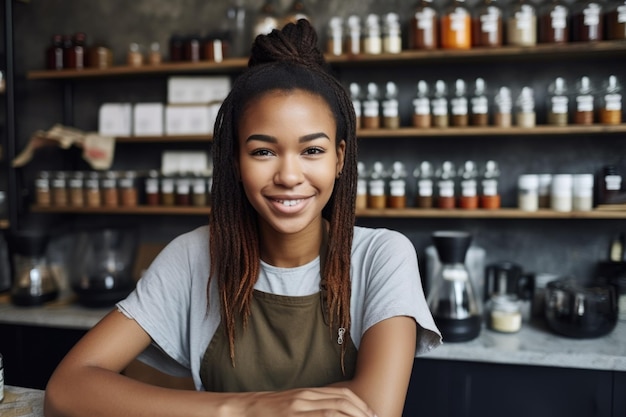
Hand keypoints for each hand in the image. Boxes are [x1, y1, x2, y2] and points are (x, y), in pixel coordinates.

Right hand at [238, 386, 376, 416]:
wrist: (240, 410)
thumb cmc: (266, 413)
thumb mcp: (291, 406)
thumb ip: (311, 409)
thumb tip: (330, 413)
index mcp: (307, 393)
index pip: (341, 394)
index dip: (360, 405)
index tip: (372, 415)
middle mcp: (305, 397)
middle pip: (343, 401)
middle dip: (363, 413)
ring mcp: (298, 407)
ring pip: (335, 410)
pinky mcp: (292, 415)